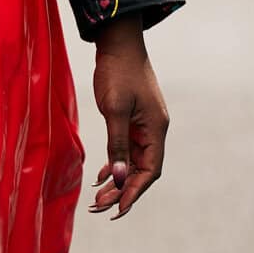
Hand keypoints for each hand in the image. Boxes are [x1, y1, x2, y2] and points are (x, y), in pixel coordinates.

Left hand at [89, 20, 168, 219]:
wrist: (119, 42)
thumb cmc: (117, 72)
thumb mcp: (114, 109)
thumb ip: (117, 144)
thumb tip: (119, 177)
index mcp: (156, 129)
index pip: (150, 171)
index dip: (134, 192)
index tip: (117, 210)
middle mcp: (154, 130)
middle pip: (142, 170)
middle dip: (123, 190)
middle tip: (99, 206)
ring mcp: (145, 125)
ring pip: (134, 161)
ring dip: (118, 180)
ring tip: (98, 197)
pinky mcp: (133, 119)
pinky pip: (127, 148)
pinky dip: (116, 163)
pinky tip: (102, 174)